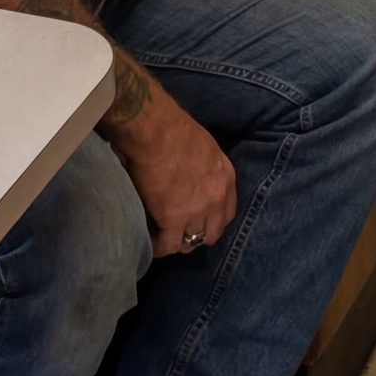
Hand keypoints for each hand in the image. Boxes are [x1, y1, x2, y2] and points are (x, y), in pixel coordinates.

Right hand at [116, 89, 236, 255]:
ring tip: (161, 238)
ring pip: (190, 242)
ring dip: (176, 241)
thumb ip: (206, 167)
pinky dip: (158, 247)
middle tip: (179, 232)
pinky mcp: (174, 219)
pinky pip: (167, 245)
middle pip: (212, 233)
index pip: (227, 213)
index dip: (211, 220)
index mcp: (226, 178)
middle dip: (196, 236)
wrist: (155, 130)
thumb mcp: (204, 146)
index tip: (197, 221)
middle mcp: (217, 198)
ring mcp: (197, 211)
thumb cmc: (173, 128)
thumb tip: (193, 176)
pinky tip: (149, 243)